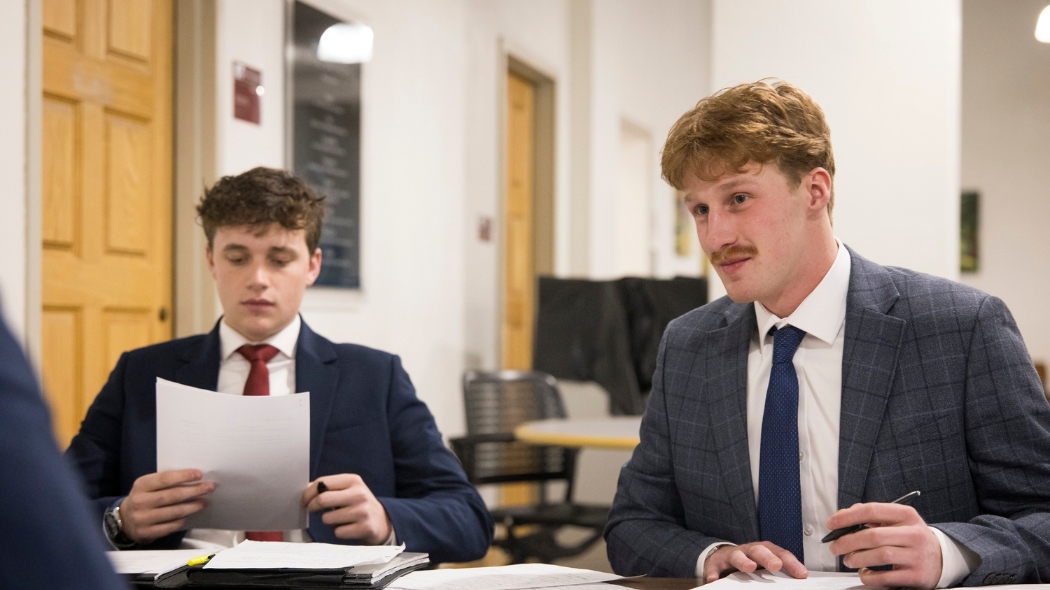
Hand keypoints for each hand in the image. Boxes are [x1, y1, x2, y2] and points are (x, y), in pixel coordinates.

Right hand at [121, 469, 213, 543]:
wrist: (124, 520)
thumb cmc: (143, 498)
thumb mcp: (148, 486)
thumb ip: (165, 482)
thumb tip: (194, 479)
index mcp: (141, 485)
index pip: (165, 478)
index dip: (184, 476)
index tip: (199, 474)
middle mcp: (140, 501)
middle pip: (172, 495)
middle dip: (194, 491)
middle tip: (209, 487)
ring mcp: (142, 518)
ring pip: (174, 512)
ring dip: (193, 506)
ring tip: (204, 502)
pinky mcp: (146, 533)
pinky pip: (170, 526)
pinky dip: (182, 520)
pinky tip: (189, 515)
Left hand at [301, 474, 391, 544]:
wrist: (382, 521)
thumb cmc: (358, 504)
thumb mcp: (348, 489)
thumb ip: (328, 487)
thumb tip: (305, 490)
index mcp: (353, 480)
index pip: (322, 483)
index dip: (308, 493)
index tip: (304, 501)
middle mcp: (359, 494)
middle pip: (322, 499)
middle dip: (313, 507)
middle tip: (314, 510)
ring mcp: (363, 511)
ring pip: (327, 518)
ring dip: (328, 521)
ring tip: (339, 519)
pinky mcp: (364, 528)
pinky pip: (337, 532)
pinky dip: (338, 531)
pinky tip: (348, 527)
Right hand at [704, 542, 807, 583]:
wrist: (722, 557)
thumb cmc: (748, 562)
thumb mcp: (764, 565)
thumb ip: (779, 573)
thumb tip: (800, 580)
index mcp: (764, 551)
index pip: (780, 554)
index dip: (791, 563)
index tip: (802, 574)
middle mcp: (748, 550)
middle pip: (759, 550)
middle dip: (768, 557)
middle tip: (776, 565)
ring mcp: (732, 555)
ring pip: (737, 555)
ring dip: (743, 561)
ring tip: (749, 567)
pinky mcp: (716, 563)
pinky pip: (714, 567)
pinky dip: (714, 572)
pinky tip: (714, 580)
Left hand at [826, 502, 941, 588]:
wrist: (941, 559)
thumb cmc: (911, 537)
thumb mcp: (898, 521)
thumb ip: (872, 516)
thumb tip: (843, 515)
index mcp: (907, 515)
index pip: (872, 510)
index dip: (848, 517)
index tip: (832, 523)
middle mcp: (914, 534)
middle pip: (873, 536)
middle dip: (847, 542)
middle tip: (835, 547)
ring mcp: (917, 556)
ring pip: (879, 556)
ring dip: (857, 558)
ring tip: (848, 560)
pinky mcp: (916, 576)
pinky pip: (886, 578)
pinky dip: (869, 576)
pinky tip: (864, 573)